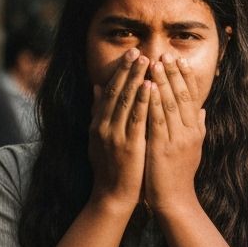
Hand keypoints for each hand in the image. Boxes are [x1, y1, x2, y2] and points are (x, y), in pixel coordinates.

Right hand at [88, 50, 150, 212]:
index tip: (130, 55)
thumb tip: (96, 87)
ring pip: (126, 101)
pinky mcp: (128, 145)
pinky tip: (150, 86)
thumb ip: (98, 113)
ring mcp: (115, 135)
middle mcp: (103, 126)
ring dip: (136, 79)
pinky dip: (143, 100)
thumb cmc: (111, 168)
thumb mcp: (99, 138)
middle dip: (128, 70)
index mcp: (98, 124)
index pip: (109, 91)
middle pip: (116, 91)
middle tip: (138, 50)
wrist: (112, 196)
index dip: (120, 72)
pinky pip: (136, 118)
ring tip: (146, 60)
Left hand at [144, 54, 204, 212]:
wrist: (175, 200)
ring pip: (170, 104)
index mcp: (196, 129)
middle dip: (173, 73)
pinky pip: (157, 120)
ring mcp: (177, 139)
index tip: (179, 59)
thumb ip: (198, 128)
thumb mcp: (193, 148)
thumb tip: (203, 110)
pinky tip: (147, 87)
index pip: (192, 96)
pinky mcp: (162, 147)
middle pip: (182, 95)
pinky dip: (153, 102)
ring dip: (162, 81)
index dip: (186, 77)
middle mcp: (189, 131)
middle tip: (165, 53)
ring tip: (155, 62)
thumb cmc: (180, 174)